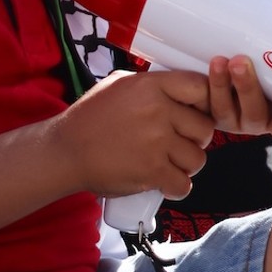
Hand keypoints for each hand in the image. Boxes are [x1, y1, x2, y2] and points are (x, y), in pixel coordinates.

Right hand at [53, 68, 215, 201]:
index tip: (198, 112)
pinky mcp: (152, 171)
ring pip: (198, 158)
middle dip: (195, 138)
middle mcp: (157, 111)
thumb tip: (179, 88)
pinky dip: (176, 186)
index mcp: (150, 86)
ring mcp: (156, 142)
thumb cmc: (89, 118)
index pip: (200, 87)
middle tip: (177, 142)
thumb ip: (151, 84)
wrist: (65, 152)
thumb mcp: (117, 85)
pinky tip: (163, 180)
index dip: (205, 102)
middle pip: (205, 128)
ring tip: (167, 162)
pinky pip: (184, 183)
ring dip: (186, 165)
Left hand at [206, 56, 271, 140]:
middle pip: (254, 115)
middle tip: (242, 64)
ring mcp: (230, 117)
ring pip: (225, 109)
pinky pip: (202, 103)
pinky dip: (204, 85)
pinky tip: (209, 66)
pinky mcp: (206, 109)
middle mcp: (256, 121)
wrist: (237, 64)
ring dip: (221, 85)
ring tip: (221, 61)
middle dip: (248, 89)